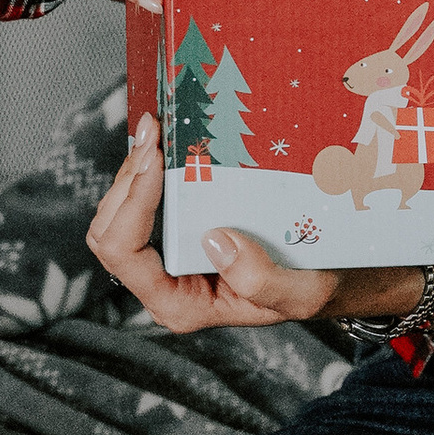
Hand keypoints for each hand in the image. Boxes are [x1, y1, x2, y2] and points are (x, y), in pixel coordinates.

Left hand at [88, 115, 343, 332]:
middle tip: (154, 133)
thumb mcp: (301, 293)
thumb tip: (215, 239)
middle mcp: (164, 283)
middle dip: (126, 180)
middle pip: (110, 231)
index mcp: (180, 304)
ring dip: (132, 170)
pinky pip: (140, 204)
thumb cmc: (311, 289)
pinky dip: (146, 171)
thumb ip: (261, 281)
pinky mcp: (174, 237)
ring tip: (156, 130)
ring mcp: (165, 260)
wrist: (323, 278)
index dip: (131, 205)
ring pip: (117, 214)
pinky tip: (164, 143)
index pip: (126, 255)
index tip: (158, 161)